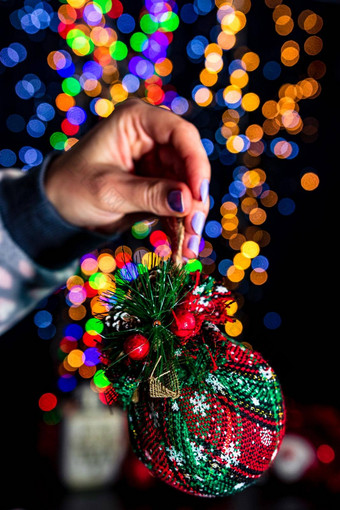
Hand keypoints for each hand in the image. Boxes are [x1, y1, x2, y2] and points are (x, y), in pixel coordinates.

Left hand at [45, 98, 210, 260]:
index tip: (199, 195)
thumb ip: (149, 194)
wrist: (60, 206)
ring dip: (192, 216)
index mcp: (137, 121)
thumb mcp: (109, 190)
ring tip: (189, 246)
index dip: (195, 163)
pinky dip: (182, 223)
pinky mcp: (160, 185)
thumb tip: (188, 202)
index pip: (180, 134)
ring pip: (189, 186)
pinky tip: (183, 245)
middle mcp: (152, 137)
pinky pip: (179, 202)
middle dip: (195, 198)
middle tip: (195, 229)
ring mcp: (158, 162)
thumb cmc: (74, 187)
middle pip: (189, 163)